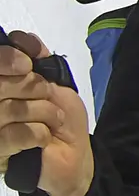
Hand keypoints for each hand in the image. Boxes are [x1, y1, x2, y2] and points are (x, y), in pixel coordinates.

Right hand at [0, 30, 93, 195]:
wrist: (74, 157)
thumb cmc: (61, 119)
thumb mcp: (55, 84)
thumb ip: (37, 60)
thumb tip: (21, 38)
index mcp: (0, 85)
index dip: (5, 59)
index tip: (27, 64)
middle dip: (31, 86)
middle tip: (46, 96)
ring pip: (8, 109)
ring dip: (42, 111)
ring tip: (52, 120)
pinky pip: (14, 134)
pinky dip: (38, 132)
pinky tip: (44, 138)